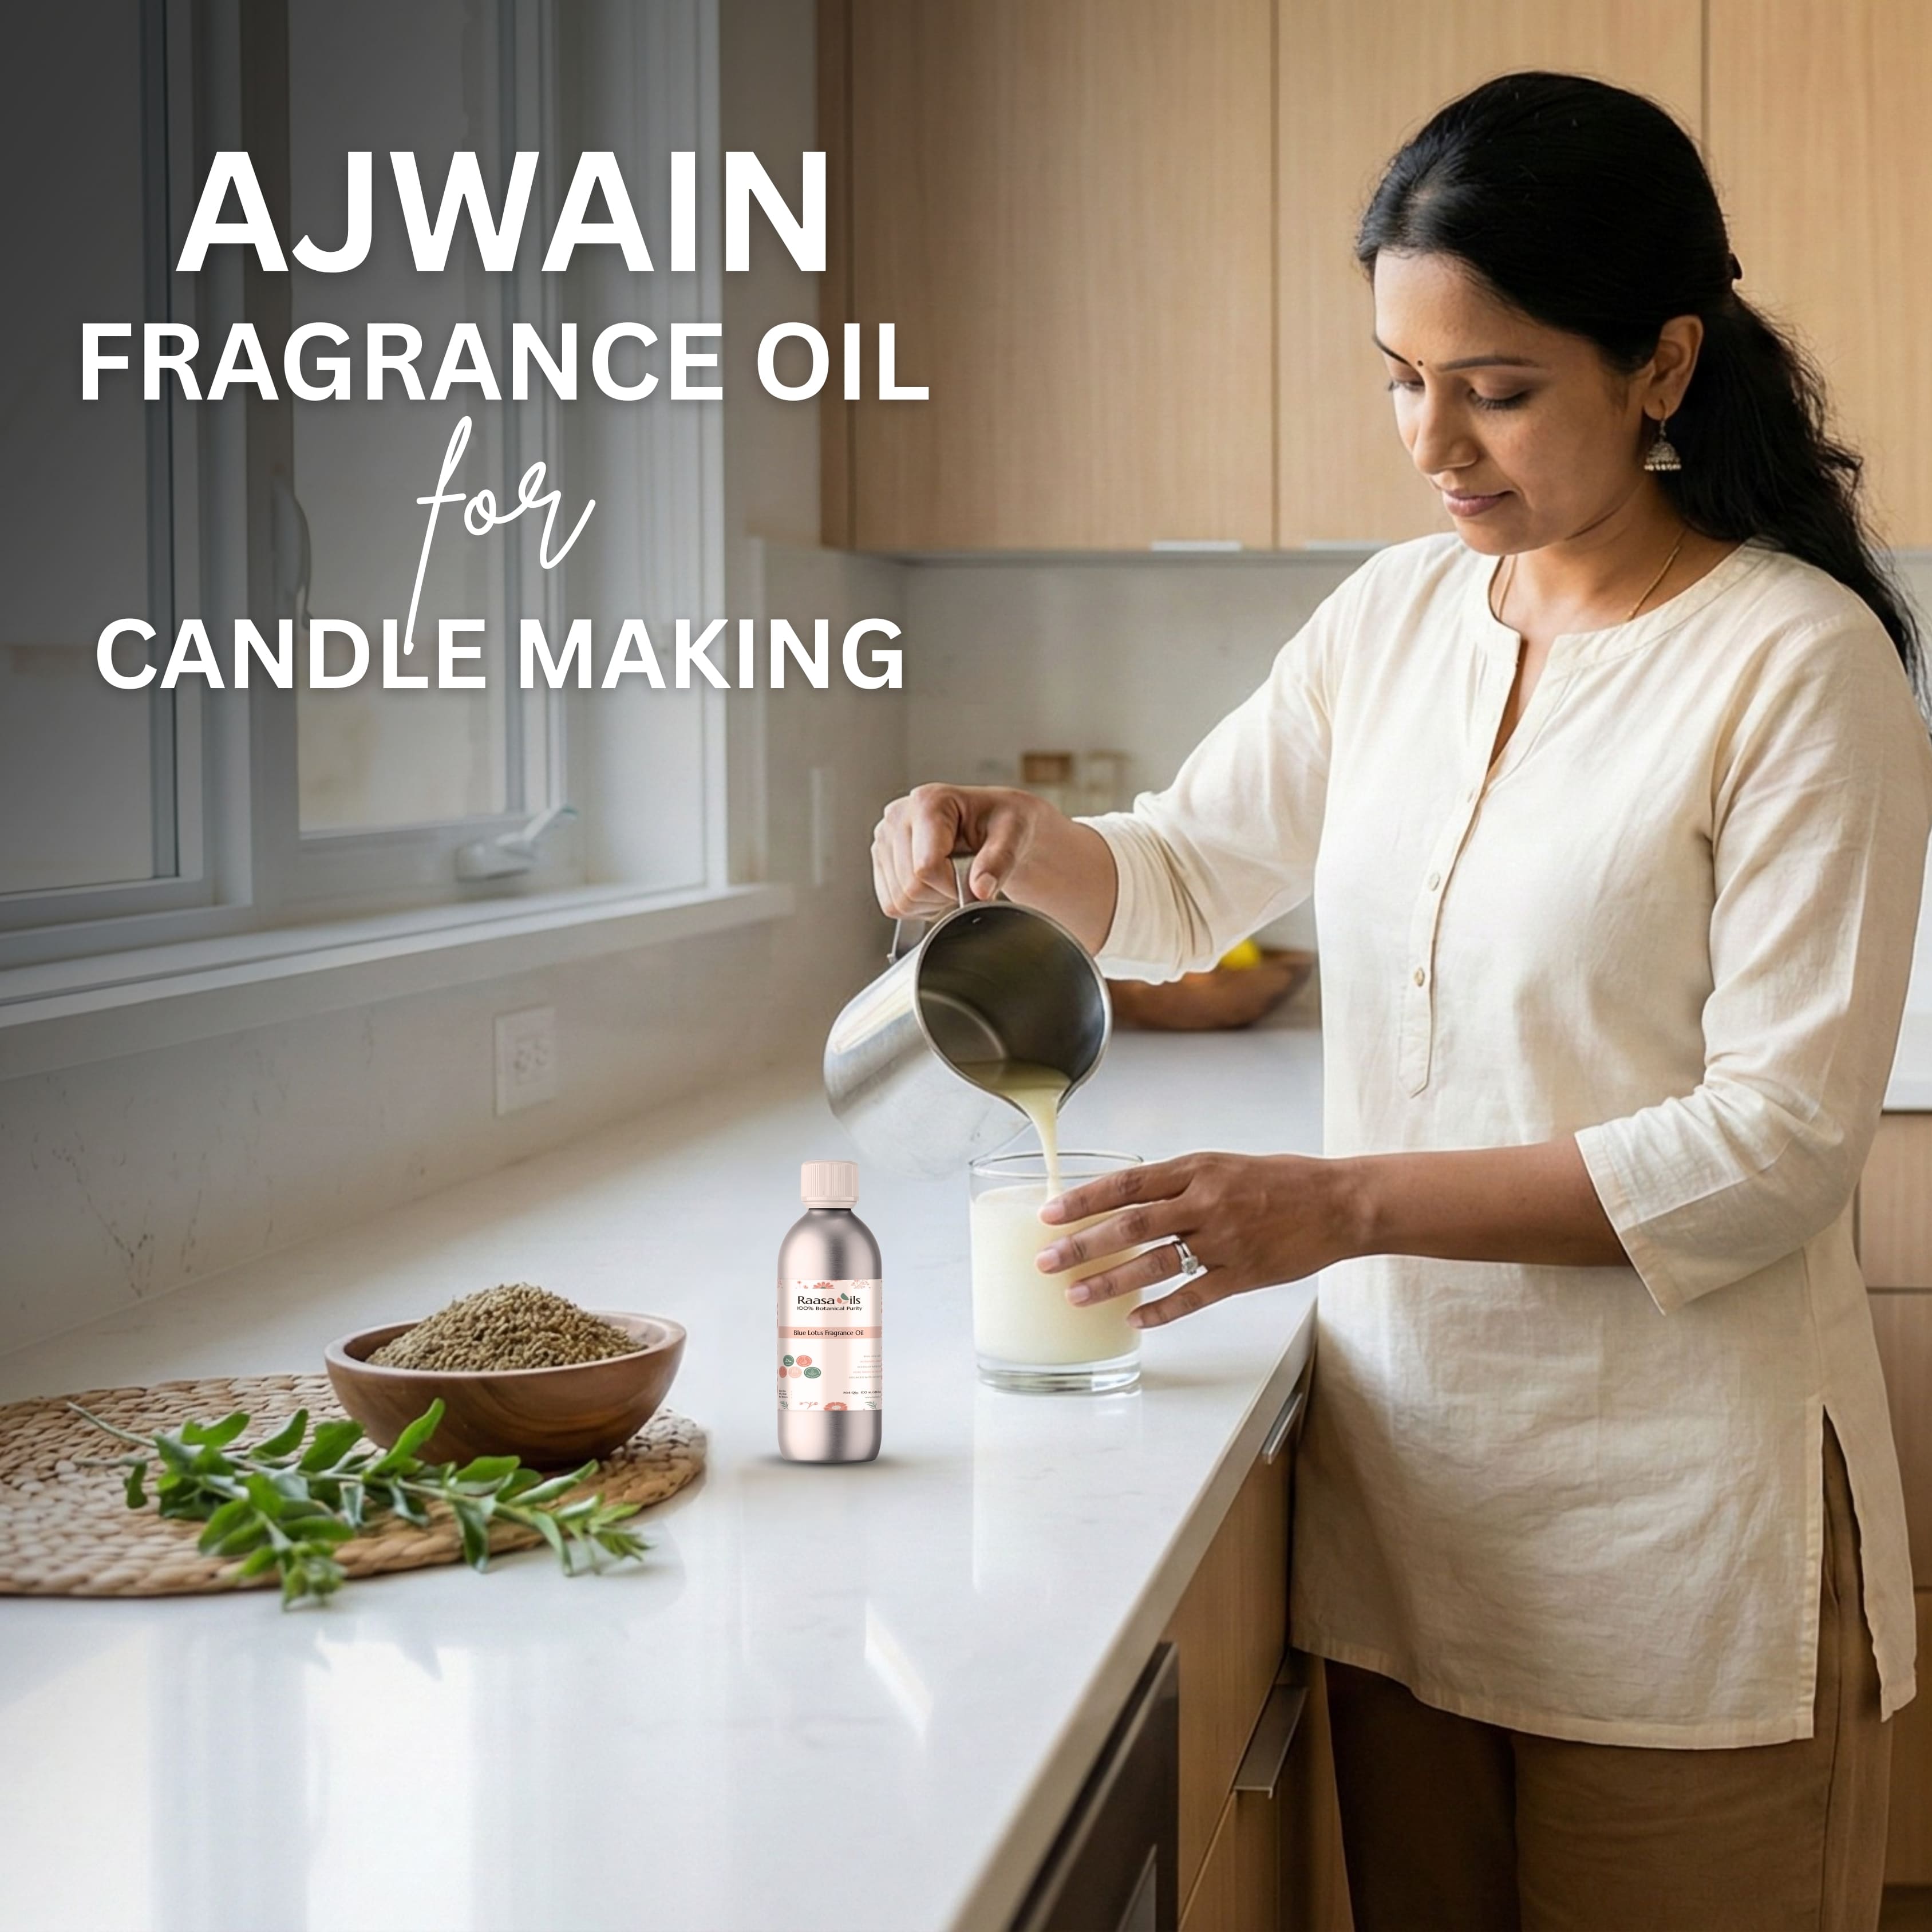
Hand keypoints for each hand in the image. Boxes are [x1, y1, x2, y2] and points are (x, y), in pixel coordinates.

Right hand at [872, 784, 1044, 916]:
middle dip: (943, 894)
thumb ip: (999, 861)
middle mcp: (898, 816)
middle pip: (910, 887)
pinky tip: (936, 885)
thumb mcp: (1015, 834)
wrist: (996, 824)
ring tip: (952, 878)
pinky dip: (918, 906)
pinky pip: (892, 905)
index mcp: (928, 802)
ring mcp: (884, 839)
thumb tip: (981, 890)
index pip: (925, 868)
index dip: (954, 886)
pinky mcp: (880, 859)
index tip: (975, 877)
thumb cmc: (1005, 822)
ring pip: (899, 901)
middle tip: (966, 877)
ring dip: (931, 902)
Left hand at [1034, 1152, 1352, 1328]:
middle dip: (1082, 1244)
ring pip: (1154, 1263)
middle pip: (1130, 1225)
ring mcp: (1224, 1240)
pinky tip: (1134, 1320)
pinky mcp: (1243, 1274)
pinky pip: (1193, 1296)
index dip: (1084, 1199)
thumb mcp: (1223, 1165)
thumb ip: (1179, 1182)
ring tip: (1075, 1295)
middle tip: (1045, 1261)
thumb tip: (1128, 1200)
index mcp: (1197, 1169)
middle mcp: (1205, 1202)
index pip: (1127, 1183)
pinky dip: (1161, 1309)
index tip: (1048, 1212)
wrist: (1339, 1202)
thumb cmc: (1280, 1180)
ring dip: (1110, 1282)